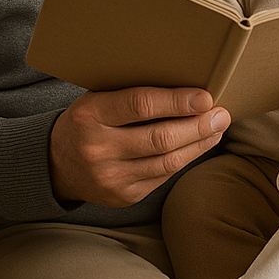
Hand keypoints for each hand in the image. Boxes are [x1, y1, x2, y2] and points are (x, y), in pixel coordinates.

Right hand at [49, 87, 229, 206]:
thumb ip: (131, 91)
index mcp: (90, 115)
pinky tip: (199, 146)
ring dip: (199, 144)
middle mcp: (98, 149)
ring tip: (217, 128)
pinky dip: (185, 159)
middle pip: (160, 138)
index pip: (140, 105)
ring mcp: (111, 177)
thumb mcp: (98, 98)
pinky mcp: (124, 196)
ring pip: (168, 162)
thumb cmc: (88, 120)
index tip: (205, 97)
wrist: (57, 164)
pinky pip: (163, 177)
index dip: (177, 101)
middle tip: (221, 114)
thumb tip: (185, 82)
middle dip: (198, 125)